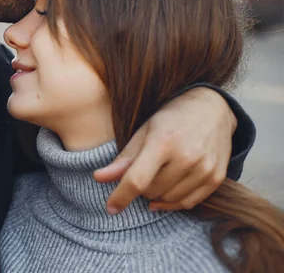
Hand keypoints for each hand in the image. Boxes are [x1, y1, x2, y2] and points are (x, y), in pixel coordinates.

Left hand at [93, 87, 236, 213]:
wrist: (212, 108)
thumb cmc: (171, 117)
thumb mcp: (144, 131)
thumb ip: (123, 158)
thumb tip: (98, 179)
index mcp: (163, 142)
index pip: (138, 179)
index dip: (121, 196)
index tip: (111, 207)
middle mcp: (187, 157)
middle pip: (151, 191)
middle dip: (140, 186)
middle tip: (142, 170)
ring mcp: (204, 169)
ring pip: (168, 199)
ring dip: (155, 194)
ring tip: (155, 175)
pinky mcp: (216, 178)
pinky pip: (187, 203)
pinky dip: (172, 203)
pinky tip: (164, 194)